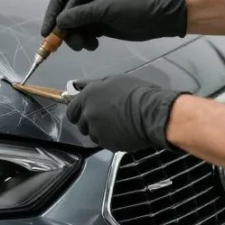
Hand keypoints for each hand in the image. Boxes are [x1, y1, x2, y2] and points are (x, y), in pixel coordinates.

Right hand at [39, 0, 188, 50]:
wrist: (158, 20)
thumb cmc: (133, 7)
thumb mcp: (105, 9)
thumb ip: (80, 15)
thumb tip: (59, 22)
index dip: (52, 14)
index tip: (47, 31)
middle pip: (65, 15)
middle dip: (65, 31)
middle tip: (69, 43)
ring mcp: (93, 13)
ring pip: (73, 28)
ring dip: (76, 39)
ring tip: (86, 45)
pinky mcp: (100, 26)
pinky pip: (84, 35)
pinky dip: (85, 42)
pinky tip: (95, 44)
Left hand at [65, 75, 185, 151]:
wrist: (152, 112)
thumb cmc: (137, 93)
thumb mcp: (113, 81)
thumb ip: (92, 85)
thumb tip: (77, 85)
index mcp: (87, 97)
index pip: (71, 110)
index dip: (78, 112)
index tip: (85, 112)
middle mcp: (88, 114)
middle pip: (81, 124)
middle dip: (88, 122)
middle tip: (103, 118)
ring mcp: (97, 130)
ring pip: (92, 134)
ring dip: (100, 131)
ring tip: (116, 125)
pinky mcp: (108, 144)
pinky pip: (105, 142)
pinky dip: (110, 139)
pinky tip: (122, 132)